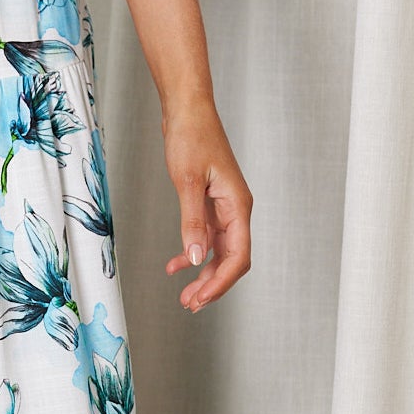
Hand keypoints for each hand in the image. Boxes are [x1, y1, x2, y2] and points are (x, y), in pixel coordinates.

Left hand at [161, 96, 252, 311]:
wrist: (187, 109)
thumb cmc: (191, 137)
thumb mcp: (188, 181)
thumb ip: (193, 221)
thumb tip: (197, 257)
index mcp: (238, 205)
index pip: (238, 256)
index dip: (221, 282)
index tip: (201, 298)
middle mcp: (235, 209)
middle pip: (231, 258)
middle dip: (212, 284)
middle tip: (190, 303)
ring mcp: (224, 206)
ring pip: (219, 250)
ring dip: (203, 273)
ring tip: (185, 294)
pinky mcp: (210, 201)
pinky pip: (206, 235)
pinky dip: (193, 251)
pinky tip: (175, 264)